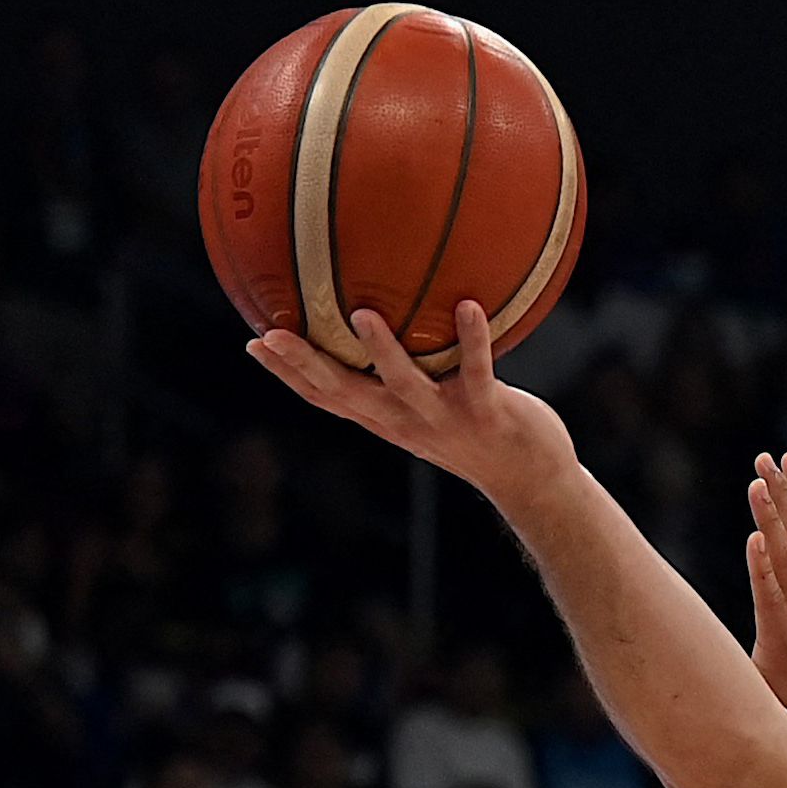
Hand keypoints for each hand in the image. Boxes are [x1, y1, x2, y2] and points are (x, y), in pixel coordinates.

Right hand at [248, 302, 578, 513]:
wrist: (533, 483)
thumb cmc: (480, 435)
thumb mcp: (433, 409)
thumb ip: (407, 377)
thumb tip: (385, 327)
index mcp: (388, 419)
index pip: (326, 398)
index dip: (287, 374)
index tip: (253, 343)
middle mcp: (408, 422)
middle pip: (346, 394)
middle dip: (306, 366)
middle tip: (272, 334)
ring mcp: (446, 420)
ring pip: (406, 385)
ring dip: (384, 353)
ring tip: (362, 316)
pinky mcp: (488, 413)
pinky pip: (479, 372)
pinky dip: (474, 340)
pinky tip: (470, 305)